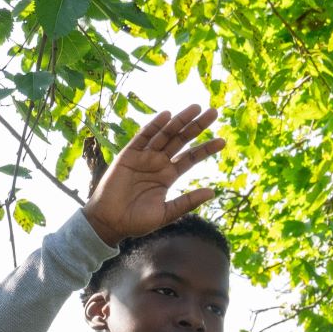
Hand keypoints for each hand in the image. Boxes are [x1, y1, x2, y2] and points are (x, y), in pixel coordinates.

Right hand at [82, 108, 223, 244]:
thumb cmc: (137, 222)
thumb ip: (188, 202)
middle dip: (197, 126)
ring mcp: (143, 157)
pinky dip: (154, 126)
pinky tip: (167, 116)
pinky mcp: (128, 155)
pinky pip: (142, 137)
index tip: (223, 141)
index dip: (206, 148)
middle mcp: (158, 163)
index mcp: (168, 175)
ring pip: (165, 134)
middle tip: (214, 113)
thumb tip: (212, 192)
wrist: (110, 223)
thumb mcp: (167, 213)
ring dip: (179, 121)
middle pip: (181, 140)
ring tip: (195, 108)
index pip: (191, 157)